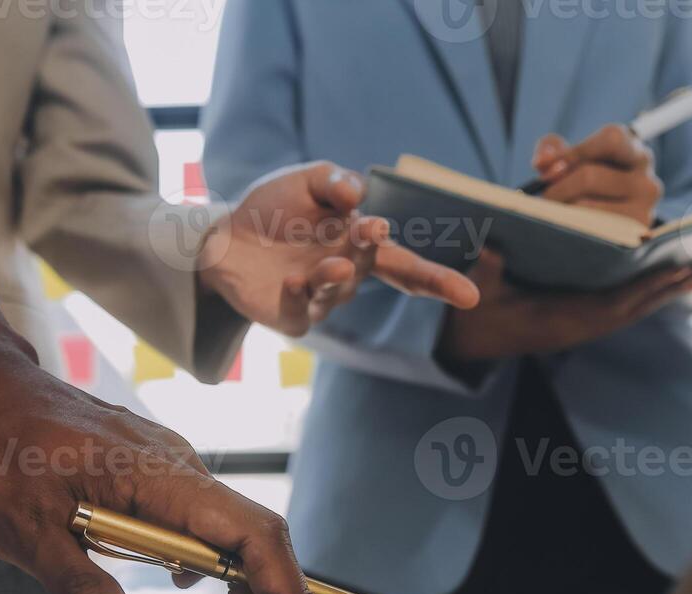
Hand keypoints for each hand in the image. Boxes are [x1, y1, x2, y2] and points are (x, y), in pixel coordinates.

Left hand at [0, 280, 361, 593]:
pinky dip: (220, 570)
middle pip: (262, 540)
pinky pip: (204, 526)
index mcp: (162, 479)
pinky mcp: (150, 479)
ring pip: (234, 536)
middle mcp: (179, 471)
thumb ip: (77, 588)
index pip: (252, 536)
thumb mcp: (24, 529)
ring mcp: (167, 473)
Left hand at [198, 162, 479, 335]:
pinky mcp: (291, 316)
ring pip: (338, 289)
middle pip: (375, 269)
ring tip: (333, 264)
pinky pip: (302, 311)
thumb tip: (355, 194)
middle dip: (372, 251)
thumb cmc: (274, 209)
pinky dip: (301, 296)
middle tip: (370, 231)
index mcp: (361, 245)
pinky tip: (294, 281)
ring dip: (336, 275)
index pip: (407, 265)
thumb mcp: (307, 181)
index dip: (437, 281)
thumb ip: (334, 180)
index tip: (469, 297)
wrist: (223, 235)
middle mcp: (347, 274)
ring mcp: (320, 299)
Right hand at [439, 250, 691, 364]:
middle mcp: (574, 329)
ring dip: (660, 294)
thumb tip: (491, 247)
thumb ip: (486, 271)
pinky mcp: (576, 323)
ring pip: (629, 311)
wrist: (466, 341)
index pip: (611, 306)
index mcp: (557, 322)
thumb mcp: (477, 291)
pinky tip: (660, 284)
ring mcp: (577, 328)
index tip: (674, 270)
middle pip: (631, 309)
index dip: (644, 288)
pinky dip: (642, 296)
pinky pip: (618, 310)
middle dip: (665, 289)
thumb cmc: (474, 314)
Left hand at [533, 125, 663, 226]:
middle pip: (589, 176)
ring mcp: (644, 211)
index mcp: (634, 152)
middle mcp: (646, 180)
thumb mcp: (572, 158)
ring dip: (561, 211)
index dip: (574, 153)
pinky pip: (588, 231)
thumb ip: (553, 150)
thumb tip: (542, 162)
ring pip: (584, 207)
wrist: (611, 223)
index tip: (547, 166)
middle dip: (558, 187)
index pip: (611, 140)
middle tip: (545, 197)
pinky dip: (569, 229)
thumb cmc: (588, 182)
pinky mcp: (632, 238)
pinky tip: (569, 228)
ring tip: (558, 214)